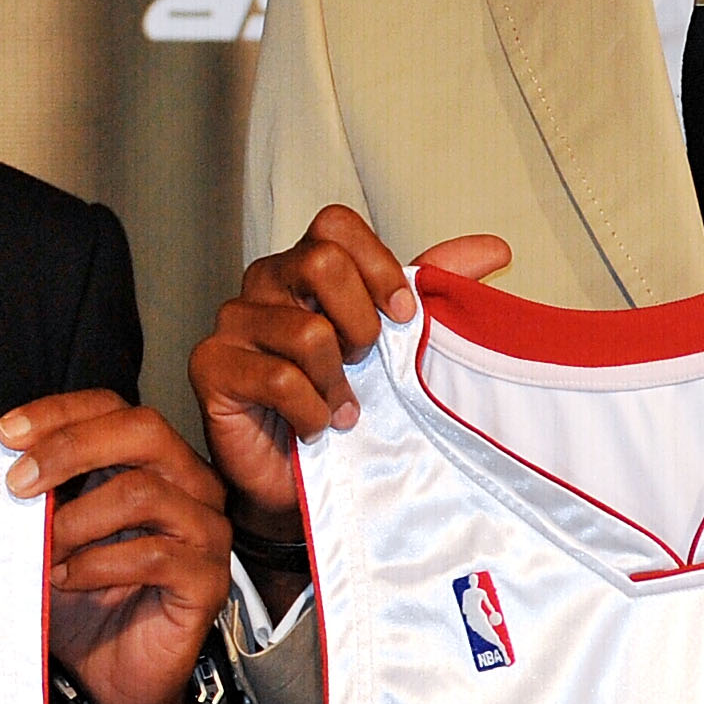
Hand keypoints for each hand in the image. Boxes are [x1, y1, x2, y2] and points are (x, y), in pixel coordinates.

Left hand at [0, 391, 234, 703]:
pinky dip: (96, 564)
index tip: (6, 434)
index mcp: (152, 460)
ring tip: (43, 551)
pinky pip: (153, 555)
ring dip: (76, 520)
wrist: (111, 675)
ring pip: (142, 493)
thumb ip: (32, 492)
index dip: (57, 414)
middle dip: (70, 448)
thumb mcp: (46, 533)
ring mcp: (205, 531)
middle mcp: (189, 484)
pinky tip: (67, 579)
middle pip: (142, 431)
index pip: (111, 408)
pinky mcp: (208, 580)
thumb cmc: (83, 598)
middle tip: (19, 483)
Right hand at [190, 208, 512, 542]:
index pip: (335, 225)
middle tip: (363, 364)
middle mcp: (262, 283)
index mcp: (304, 266)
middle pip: (320, 262)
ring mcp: (232, 322)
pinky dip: (312, 412)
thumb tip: (493, 249)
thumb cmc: (343, 401)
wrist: (301, 479)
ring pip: (306, 332)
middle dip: (361, 324)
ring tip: (341, 407)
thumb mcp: (397, 342)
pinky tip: (314, 427)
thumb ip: (433, 289)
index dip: (377, 266)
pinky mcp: (210, 365)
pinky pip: (280, 380)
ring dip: (338, 383)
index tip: (401, 317)